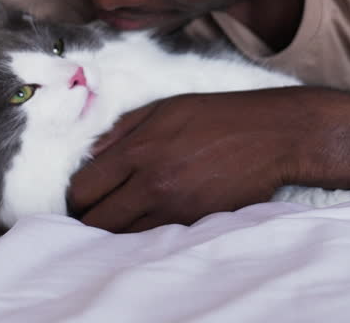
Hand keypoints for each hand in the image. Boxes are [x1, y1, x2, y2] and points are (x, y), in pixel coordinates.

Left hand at [67, 88, 315, 232]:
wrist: (273, 135)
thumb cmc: (218, 116)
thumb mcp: (165, 108)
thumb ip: (121, 130)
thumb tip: (90, 155)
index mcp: (140, 150)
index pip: (83, 189)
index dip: (76, 197)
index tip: (84, 197)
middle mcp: (153, 182)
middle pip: (95, 222)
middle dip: (88, 220)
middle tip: (96, 214)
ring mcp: (175, 208)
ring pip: (122, 239)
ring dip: (116, 233)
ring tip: (123, 220)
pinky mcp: (196, 224)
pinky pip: (155, 242)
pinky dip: (145, 238)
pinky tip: (150, 223)